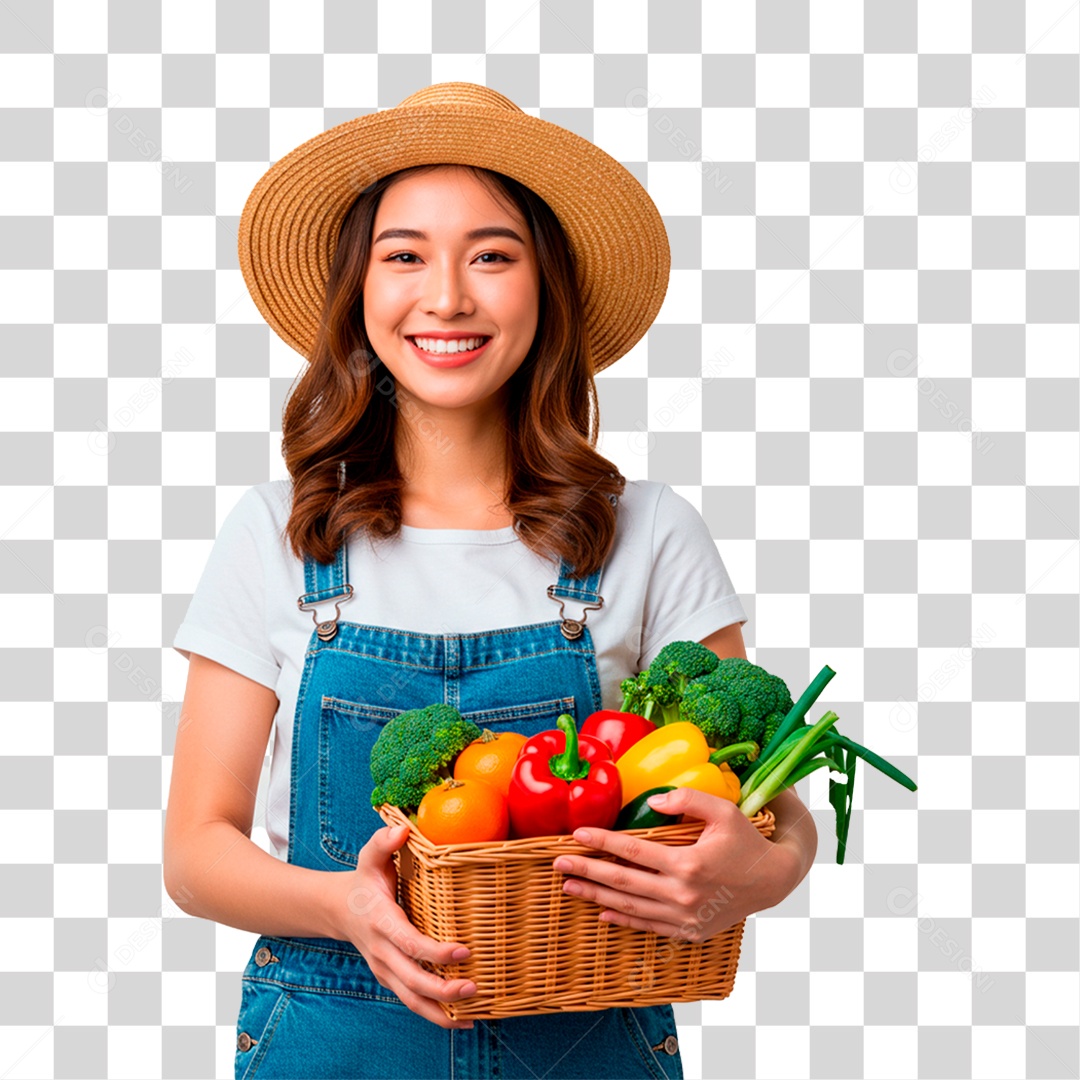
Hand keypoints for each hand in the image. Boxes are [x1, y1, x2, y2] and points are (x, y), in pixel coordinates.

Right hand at [327, 822, 477, 1029]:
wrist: (338, 909)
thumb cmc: (364, 879)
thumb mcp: (370, 856)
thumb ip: (384, 841)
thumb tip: (403, 830)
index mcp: (381, 922)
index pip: (408, 942)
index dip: (435, 951)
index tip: (463, 950)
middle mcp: (382, 952)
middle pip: (412, 981)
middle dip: (443, 990)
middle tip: (474, 988)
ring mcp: (385, 969)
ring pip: (411, 1000)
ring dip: (441, 1012)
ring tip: (474, 1017)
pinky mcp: (391, 979)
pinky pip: (413, 1001)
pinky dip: (436, 1014)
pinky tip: (465, 1018)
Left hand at [551, 788, 801, 942]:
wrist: (773, 880)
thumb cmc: (746, 840)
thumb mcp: (723, 811)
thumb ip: (687, 800)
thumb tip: (652, 804)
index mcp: (688, 863)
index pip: (633, 851)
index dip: (602, 842)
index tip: (576, 835)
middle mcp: (683, 895)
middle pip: (623, 882)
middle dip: (587, 872)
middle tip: (558, 865)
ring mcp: (685, 918)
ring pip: (631, 907)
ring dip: (597, 897)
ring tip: (569, 887)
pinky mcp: (689, 932)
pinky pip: (648, 926)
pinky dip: (624, 920)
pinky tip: (602, 912)